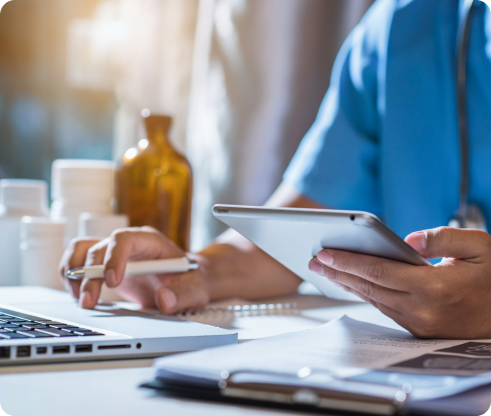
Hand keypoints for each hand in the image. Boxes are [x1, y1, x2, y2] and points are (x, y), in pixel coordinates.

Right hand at [59, 227, 209, 312]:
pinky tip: (80, 296)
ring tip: (80, 299)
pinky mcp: (104, 264)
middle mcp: (128, 242)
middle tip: (89, 302)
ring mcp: (114, 252)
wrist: (187, 280)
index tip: (112, 282)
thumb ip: (184, 293)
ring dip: (73, 273)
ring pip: (81, 249)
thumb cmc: (191, 280)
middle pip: (98, 248)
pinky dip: (72, 277)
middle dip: (89, 276)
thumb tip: (164, 300)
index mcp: (150, 241)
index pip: (124, 239)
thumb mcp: (196, 288)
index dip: (114, 257)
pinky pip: (78, 261)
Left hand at [309, 227, 490, 338]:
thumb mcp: (480, 247)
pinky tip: (352, 283)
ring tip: (325, 269)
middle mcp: (422, 309)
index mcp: (434, 288)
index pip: (378, 272)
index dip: (348, 261)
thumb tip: (407, 240)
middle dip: (337, 272)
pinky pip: (384, 308)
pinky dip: (364, 294)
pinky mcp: (419, 329)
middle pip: (368, 287)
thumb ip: (442, 238)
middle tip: (313, 259)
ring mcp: (419, 323)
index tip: (324, 252)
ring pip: (373, 299)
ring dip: (346, 284)